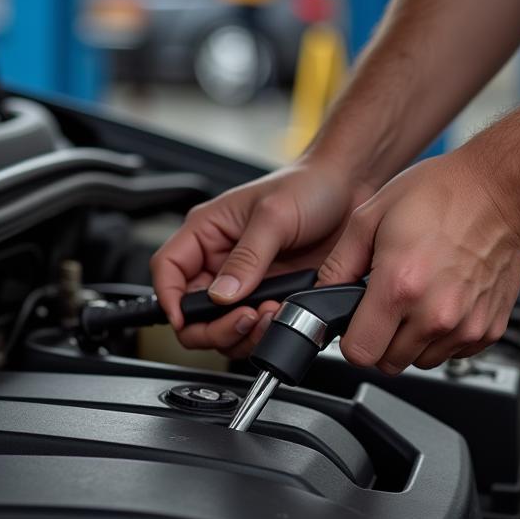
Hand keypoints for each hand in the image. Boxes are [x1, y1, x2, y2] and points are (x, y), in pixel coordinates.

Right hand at [150, 158, 373, 356]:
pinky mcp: (272, 297)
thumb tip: (222, 294)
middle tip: (243, 320)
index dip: (170, 299)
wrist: (350, 190)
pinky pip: (257, 327)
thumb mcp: (273, 216)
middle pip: (193, 311)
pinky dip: (266, 331)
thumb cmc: (308, 186)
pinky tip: (282, 314)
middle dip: (213, 325)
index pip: (168, 270)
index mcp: (207, 232)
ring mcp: (246, 283)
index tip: (185, 319)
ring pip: (223, 326)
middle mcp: (221, 261)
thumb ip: (247, 257)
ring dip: (243, 332)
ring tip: (269, 314)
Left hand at [316, 150, 519, 372]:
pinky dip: (443, 336)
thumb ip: (339, 264)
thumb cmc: (443, 194)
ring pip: (421, 361)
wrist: (502, 190)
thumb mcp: (371, 216)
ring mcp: (466, 325)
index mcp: (399, 287)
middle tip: (387, 303)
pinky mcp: (490, 330)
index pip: (358, 353)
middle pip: (388, 363)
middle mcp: (435, 314)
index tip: (355, 321)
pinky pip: (453, 353)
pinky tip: (443, 299)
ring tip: (418, 297)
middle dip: (380, 338)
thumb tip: (322, 293)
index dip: (350, 338)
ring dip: (412, 340)